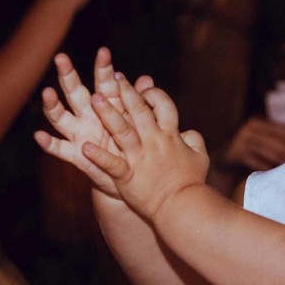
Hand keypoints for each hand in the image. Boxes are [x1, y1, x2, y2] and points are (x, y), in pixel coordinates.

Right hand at [35, 48, 152, 197]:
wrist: (131, 176)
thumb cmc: (135, 143)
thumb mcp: (141, 122)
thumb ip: (141, 102)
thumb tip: (147, 80)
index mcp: (108, 105)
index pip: (104, 82)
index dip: (104, 68)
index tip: (104, 51)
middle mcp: (89, 115)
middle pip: (76, 92)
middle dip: (68, 75)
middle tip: (61, 58)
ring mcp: (80, 133)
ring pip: (61, 117)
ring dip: (52, 105)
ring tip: (47, 92)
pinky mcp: (76, 155)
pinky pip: (60, 148)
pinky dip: (49, 143)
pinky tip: (39, 135)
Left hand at [83, 75, 210, 220]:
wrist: (184, 207)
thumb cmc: (192, 182)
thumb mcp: (200, 157)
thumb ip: (194, 140)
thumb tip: (188, 132)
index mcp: (170, 135)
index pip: (163, 106)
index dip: (153, 93)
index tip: (144, 86)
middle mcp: (154, 142)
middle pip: (139, 111)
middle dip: (126, 92)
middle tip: (114, 78)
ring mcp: (140, 158)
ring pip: (122, 131)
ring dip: (108, 114)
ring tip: (94, 98)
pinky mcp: (129, 176)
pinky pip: (111, 164)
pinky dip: (98, 156)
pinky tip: (84, 147)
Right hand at [221, 117, 284, 172]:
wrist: (222, 155)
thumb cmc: (245, 148)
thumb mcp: (258, 138)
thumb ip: (273, 138)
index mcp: (257, 122)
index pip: (280, 128)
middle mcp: (248, 128)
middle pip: (275, 140)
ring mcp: (240, 140)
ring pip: (266, 150)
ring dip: (279, 159)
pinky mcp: (234, 152)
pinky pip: (253, 160)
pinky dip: (264, 166)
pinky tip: (272, 171)